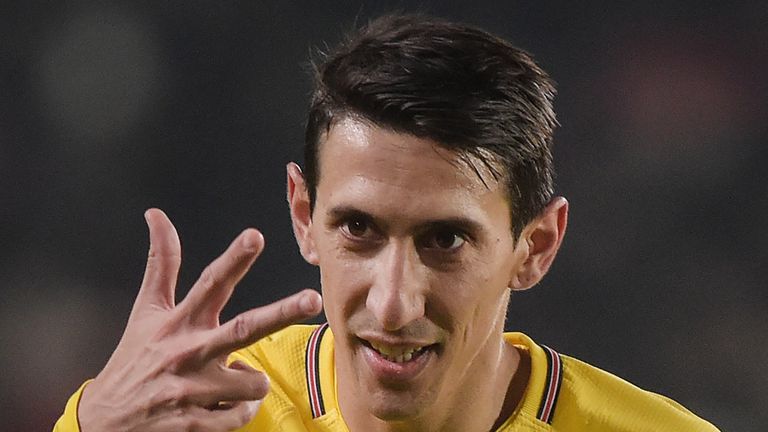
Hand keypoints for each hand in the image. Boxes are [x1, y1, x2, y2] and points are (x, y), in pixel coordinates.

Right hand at [77, 209, 322, 430]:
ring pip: (254, 383)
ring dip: (251, 383)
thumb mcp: (145, 311)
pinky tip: (214, 406)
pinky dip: (236, 410)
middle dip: (281, 313)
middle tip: (311, 299)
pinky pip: (240, 415)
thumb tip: (157, 214)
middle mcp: (188, 352)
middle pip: (242, 329)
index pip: (209, 284)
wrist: (105, 420)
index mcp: (179, 322)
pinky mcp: (194, 422)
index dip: (233, 260)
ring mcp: (191, 390)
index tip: (255, 236)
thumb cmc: (134, 359)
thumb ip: (161, 264)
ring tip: (225, 381)